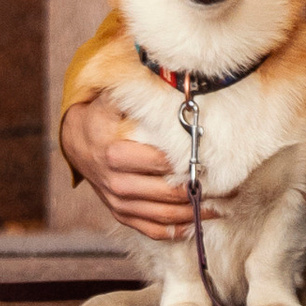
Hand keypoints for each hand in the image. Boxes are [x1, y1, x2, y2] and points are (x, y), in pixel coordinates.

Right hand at [60, 93, 216, 242]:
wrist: (77, 144)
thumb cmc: (101, 119)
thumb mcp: (110, 101)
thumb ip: (134, 93)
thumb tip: (163, 74)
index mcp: (116, 153)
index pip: (161, 163)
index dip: (189, 164)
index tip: (215, 162)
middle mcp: (117, 182)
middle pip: (166, 192)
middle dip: (199, 191)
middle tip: (229, 189)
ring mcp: (118, 202)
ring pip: (163, 215)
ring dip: (194, 214)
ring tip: (222, 209)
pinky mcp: (121, 214)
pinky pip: (151, 229)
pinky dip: (175, 231)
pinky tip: (196, 224)